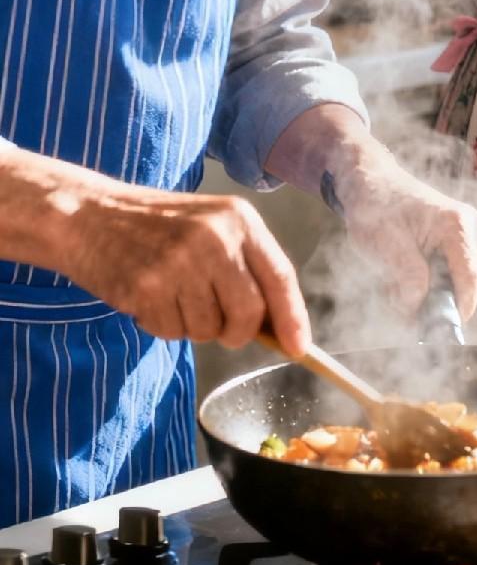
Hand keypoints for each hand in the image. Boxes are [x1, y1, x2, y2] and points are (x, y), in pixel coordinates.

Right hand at [69, 186, 311, 352]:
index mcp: (238, 218)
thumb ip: (246, 266)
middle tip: (216, 324)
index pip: (280, 277)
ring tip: (170, 293)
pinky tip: (149, 296)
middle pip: (249, 314)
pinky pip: (173, 333)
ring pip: (209, 330)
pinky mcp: (147, 287)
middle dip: (236, 332)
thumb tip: (280, 327)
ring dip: (192, 326)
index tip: (299, 348)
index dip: (292, 318)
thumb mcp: (210, 227)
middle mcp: (214, 237)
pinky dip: (162, 325)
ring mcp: (180, 262)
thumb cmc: (157, 227)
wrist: (90, 215)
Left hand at [336, 157, 476, 318]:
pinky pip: (448, 275)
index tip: (437, 332)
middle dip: (436, 303)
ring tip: (392, 285)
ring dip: (427, 294)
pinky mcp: (456, 244)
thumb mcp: (385, 245)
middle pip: (466, 283)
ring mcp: (465, 236)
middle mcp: (470, 229)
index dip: (459, 310)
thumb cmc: (375, 207)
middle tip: (401, 308)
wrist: (368, 182)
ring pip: (455, 282)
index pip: (471, 278)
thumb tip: (418, 311)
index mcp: (457, 225)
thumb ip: (407, 279)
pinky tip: (401, 276)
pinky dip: (426, 285)